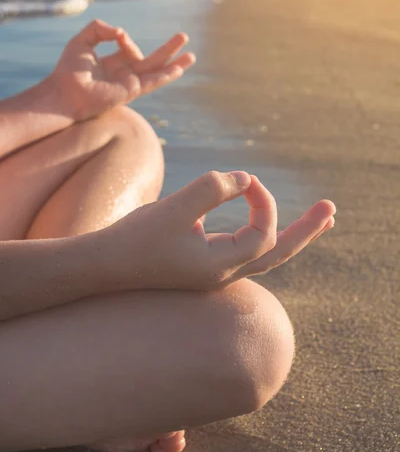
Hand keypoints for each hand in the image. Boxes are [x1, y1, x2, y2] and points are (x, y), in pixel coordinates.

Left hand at [49, 19, 194, 121]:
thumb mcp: (83, 40)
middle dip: (169, 49)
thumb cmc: (68, 70)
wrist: (65, 93)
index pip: (128, 46)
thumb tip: (122, 32)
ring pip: (157, 71)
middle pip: (152, 60)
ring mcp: (130, 83)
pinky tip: (178, 69)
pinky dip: (166, 75)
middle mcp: (124, 74)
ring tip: (192, 55)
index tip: (118, 34)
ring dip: (175, 62)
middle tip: (184, 36)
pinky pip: (152, 81)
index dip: (124, 38)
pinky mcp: (131, 91)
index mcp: (112, 63)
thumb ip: (101, 28)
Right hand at [100, 171, 335, 291]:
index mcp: (221, 266)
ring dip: (294, 235)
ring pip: (267, 255)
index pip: (263, 232)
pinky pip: (249, 250)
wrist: (106, 266)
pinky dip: (268, 235)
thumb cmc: (135, 239)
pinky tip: (269, 223)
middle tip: (333, 210)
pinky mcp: (206, 262)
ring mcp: (217, 270)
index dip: (262, 201)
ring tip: (320, 220)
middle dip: (307, 230)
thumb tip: (245, 178)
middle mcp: (225, 272)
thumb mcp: (173, 210)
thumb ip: (211, 189)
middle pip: (280, 253)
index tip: (241, 180)